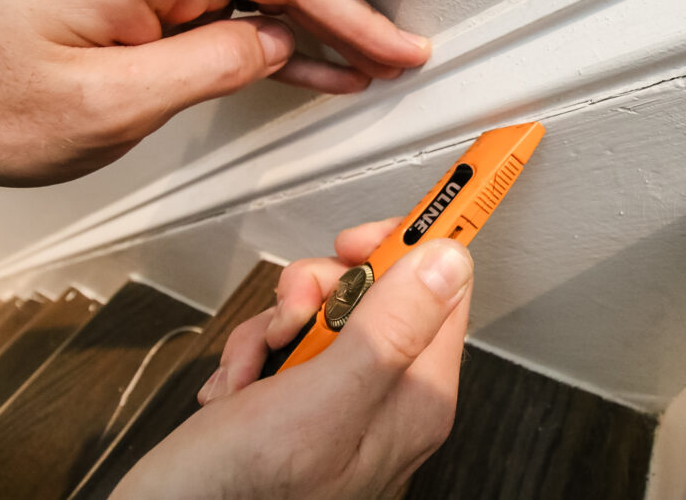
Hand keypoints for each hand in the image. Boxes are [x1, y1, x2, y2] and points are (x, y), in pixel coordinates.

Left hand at [0, 0, 428, 185]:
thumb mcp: (108, 103)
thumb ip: (207, 66)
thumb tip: (280, 42)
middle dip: (348, 0)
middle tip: (399, 45)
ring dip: (328, 26)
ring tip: (378, 62)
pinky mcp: (158, 14)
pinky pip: (239, 21)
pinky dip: (286, 46)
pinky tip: (325, 70)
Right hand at [113, 219, 473, 498]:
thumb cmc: (238, 495)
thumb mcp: (322, 399)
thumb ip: (390, 329)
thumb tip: (447, 263)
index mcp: (414, 395)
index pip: (442, 286)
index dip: (407, 243)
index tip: (386, 213)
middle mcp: (388, 397)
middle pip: (374, 291)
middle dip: (317, 292)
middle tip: (292, 320)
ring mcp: (344, 400)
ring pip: (323, 312)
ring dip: (274, 329)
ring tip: (252, 376)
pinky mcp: (301, 403)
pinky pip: (289, 343)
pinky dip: (254, 356)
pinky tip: (238, 395)